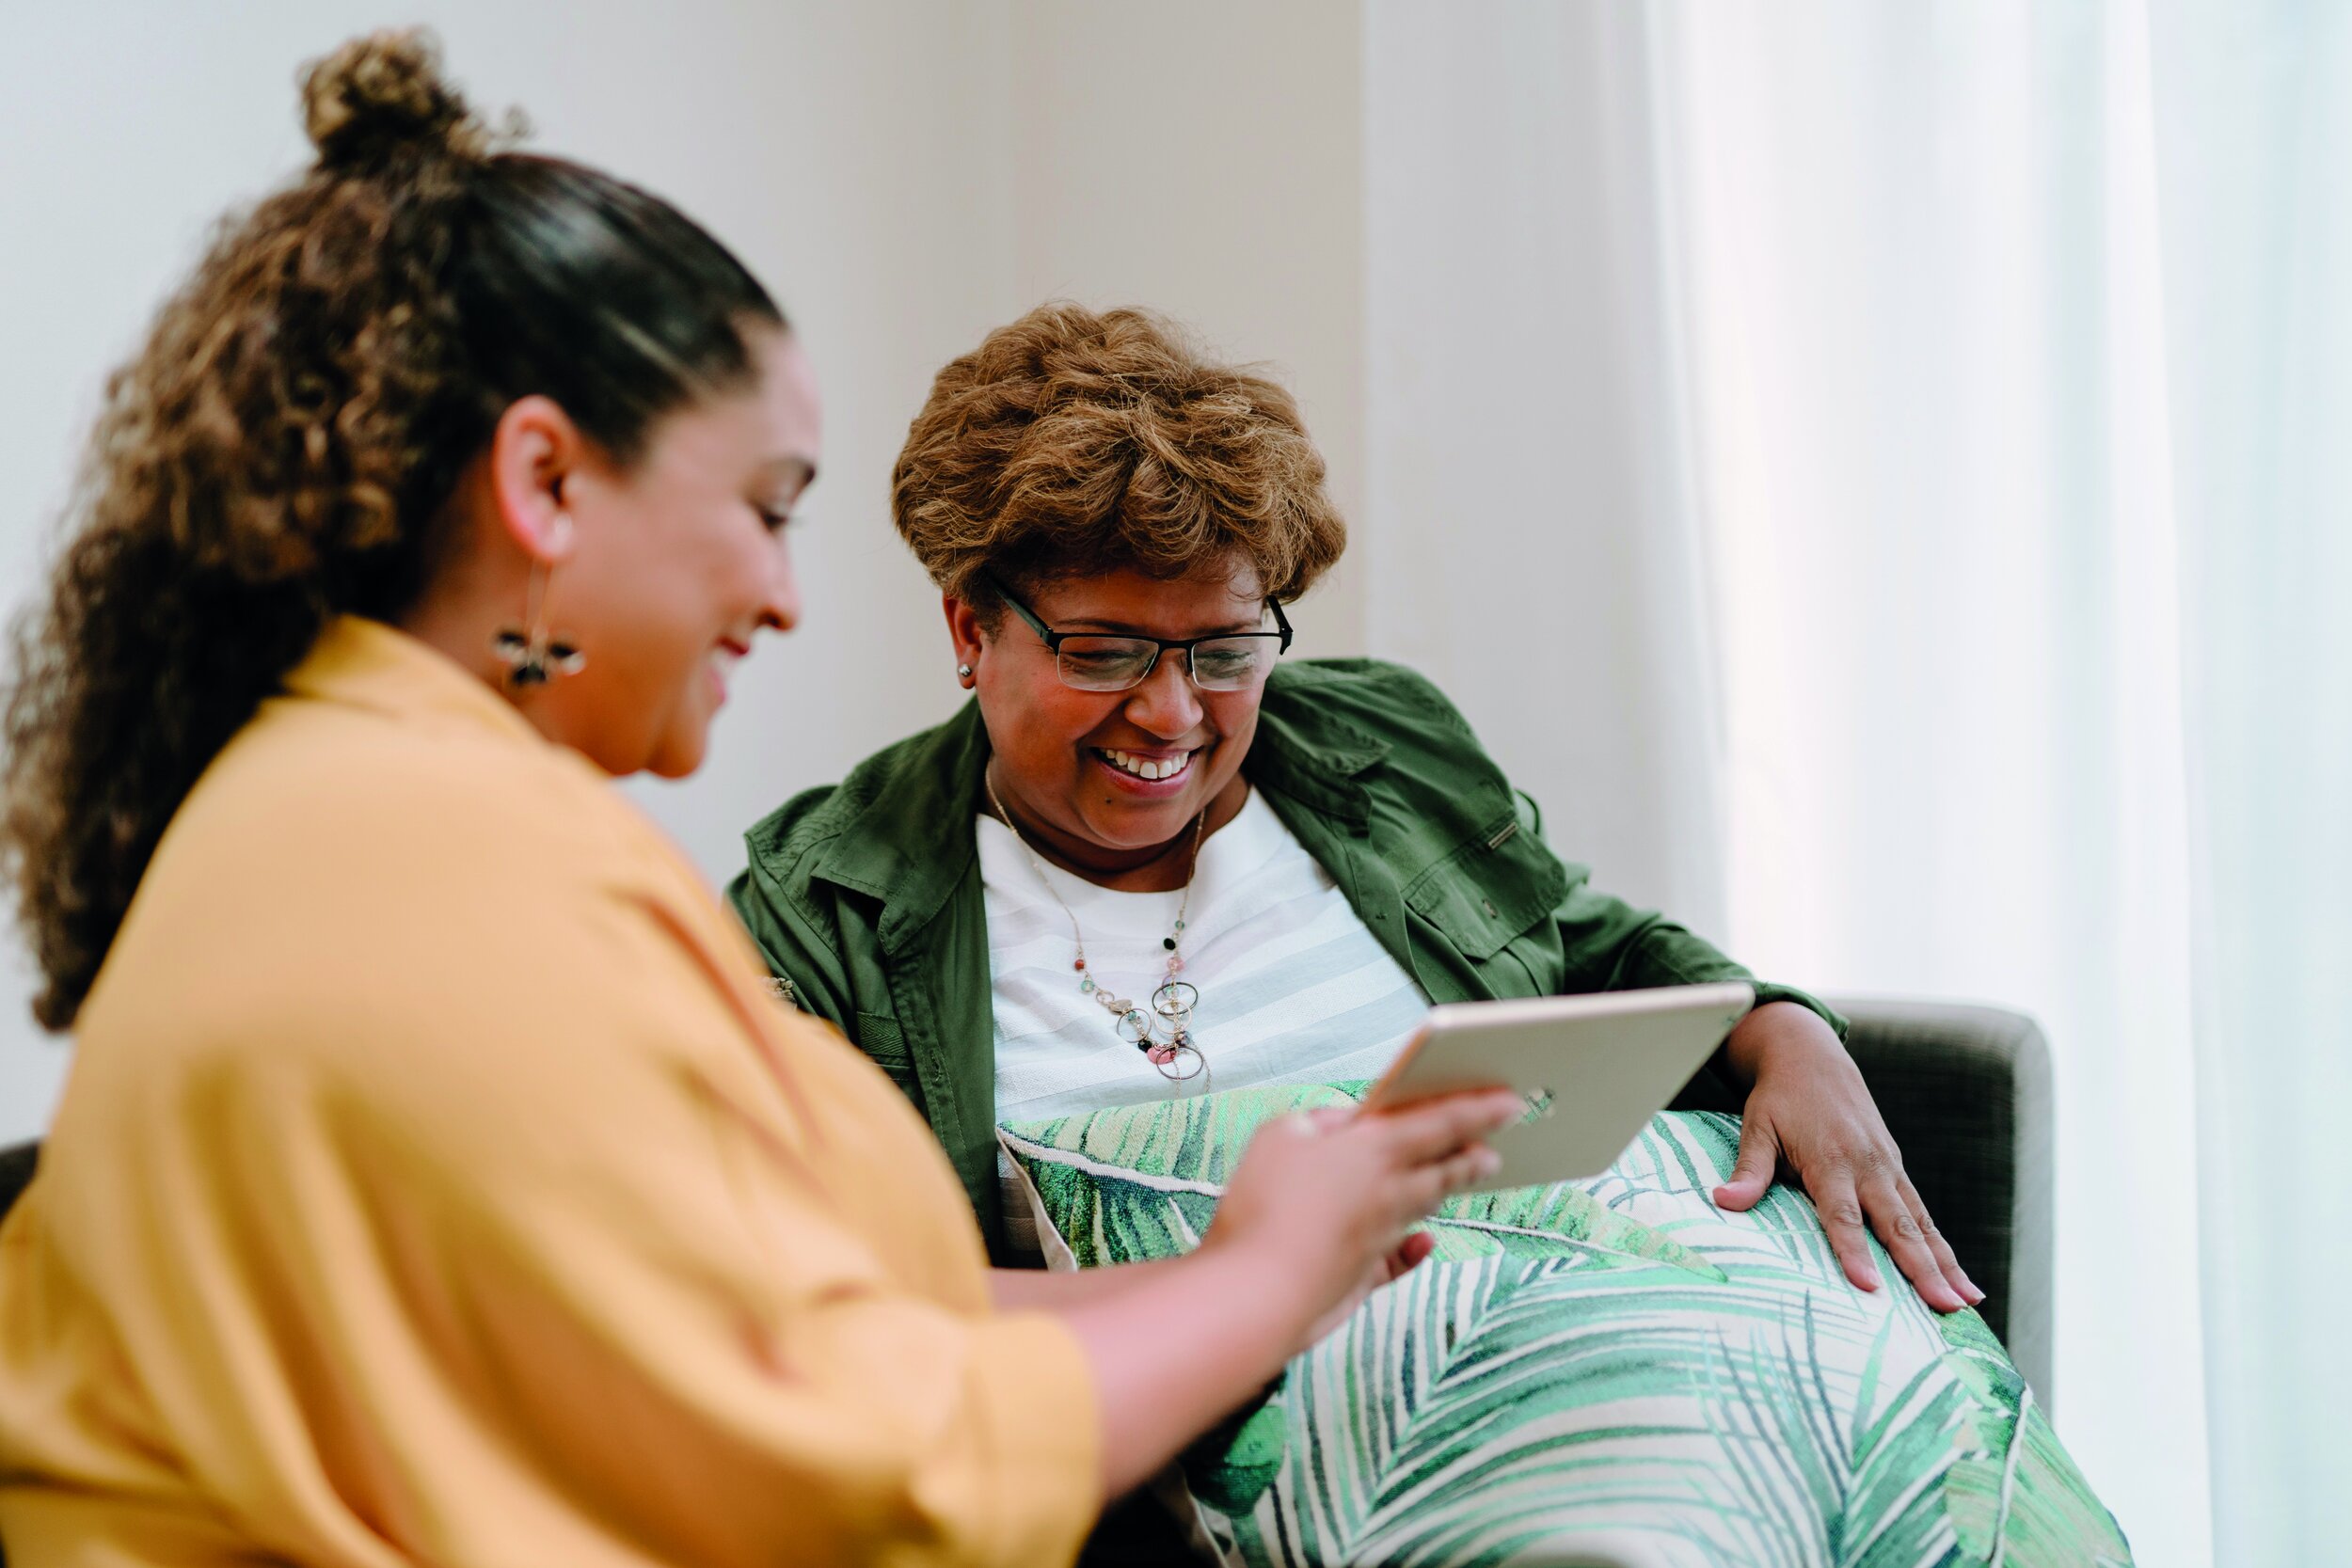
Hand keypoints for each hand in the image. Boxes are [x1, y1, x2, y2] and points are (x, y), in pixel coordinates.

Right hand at [1205, 1091, 1521, 1350]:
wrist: (1260, 1292)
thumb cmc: (1265, 1205)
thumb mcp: (1281, 1134)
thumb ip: (1318, 1121)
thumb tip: (1342, 1124)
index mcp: (1375, 1150)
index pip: (1441, 1123)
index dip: (1478, 1109)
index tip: (1510, 1102)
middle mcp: (1389, 1193)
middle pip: (1443, 1170)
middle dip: (1471, 1156)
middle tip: (1493, 1151)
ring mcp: (1380, 1238)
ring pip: (1424, 1208)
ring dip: (1447, 1189)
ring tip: (1461, 1177)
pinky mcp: (1363, 1276)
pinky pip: (1400, 1258)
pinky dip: (1415, 1247)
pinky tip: (1425, 1241)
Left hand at [1712, 1003, 1982, 1313]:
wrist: (1812, 1056)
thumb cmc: (1780, 1098)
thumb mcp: (1757, 1126)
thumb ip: (1750, 1168)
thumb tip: (1724, 1201)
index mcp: (1831, 1159)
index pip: (1843, 1214)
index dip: (1854, 1250)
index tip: (1867, 1286)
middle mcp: (1868, 1166)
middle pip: (1897, 1225)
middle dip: (1921, 1268)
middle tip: (1943, 1307)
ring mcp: (1888, 1168)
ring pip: (1921, 1223)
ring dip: (1945, 1265)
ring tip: (1965, 1304)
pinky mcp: (1896, 1170)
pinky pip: (1923, 1214)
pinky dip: (1944, 1248)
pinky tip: (1962, 1281)